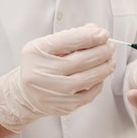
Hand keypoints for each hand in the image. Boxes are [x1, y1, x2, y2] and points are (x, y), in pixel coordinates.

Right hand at [0, 24, 115, 132]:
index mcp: (37, 52)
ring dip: (104, 68)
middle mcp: (43, 72)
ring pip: (88, 78)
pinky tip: (100, 76)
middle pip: (81, 60)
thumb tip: (96, 31)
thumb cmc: (40, 65)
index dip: (90, 36)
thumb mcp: (47, 46)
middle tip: (110, 46)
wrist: (26, 94)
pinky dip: (98, 83)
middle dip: (101, 51)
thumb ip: (70, 37)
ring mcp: (53, 91)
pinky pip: (89, 94)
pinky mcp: (64, 105)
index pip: (68, 41)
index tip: (103, 34)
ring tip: (110, 61)